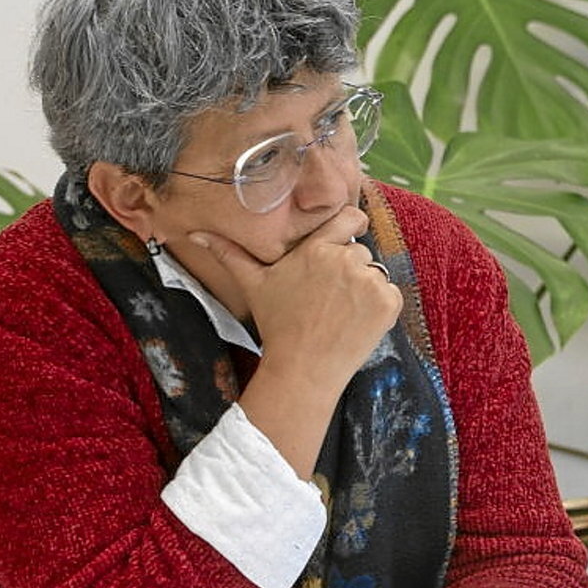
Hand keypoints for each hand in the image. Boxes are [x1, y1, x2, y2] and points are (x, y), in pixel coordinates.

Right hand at [189, 206, 402, 476]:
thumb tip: (196, 233)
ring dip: (365, 289)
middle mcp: (345, 259)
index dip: (351, 225)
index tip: (346, 237)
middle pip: (360, 251)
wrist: (303, 369)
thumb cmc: (277, 326)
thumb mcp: (253, 285)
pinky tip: (357, 322)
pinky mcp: (388, 303)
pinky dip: (380, 307)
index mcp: (317, 248)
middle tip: (328, 297)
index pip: (350, 217)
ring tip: (340, 312)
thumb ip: (229, 254)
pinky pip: (391, 294)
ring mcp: (369, 281)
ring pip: (375, 273)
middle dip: (349, 269)